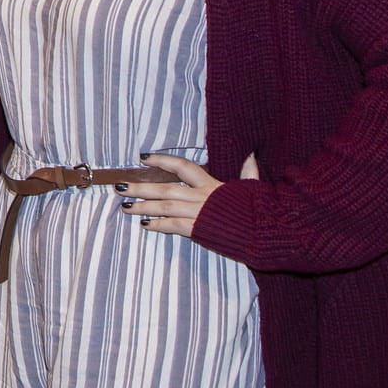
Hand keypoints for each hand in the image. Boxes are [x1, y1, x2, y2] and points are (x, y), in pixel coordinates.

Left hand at [116, 153, 259, 237]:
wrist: (268, 231)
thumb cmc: (261, 210)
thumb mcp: (253, 189)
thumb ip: (248, 173)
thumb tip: (251, 156)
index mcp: (212, 184)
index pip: (183, 166)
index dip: (162, 160)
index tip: (143, 157)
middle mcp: (202, 196)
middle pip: (165, 188)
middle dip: (140, 187)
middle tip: (119, 186)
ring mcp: (199, 212)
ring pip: (164, 206)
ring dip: (143, 206)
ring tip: (125, 206)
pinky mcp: (199, 229)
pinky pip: (173, 225)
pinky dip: (158, 225)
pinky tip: (145, 225)